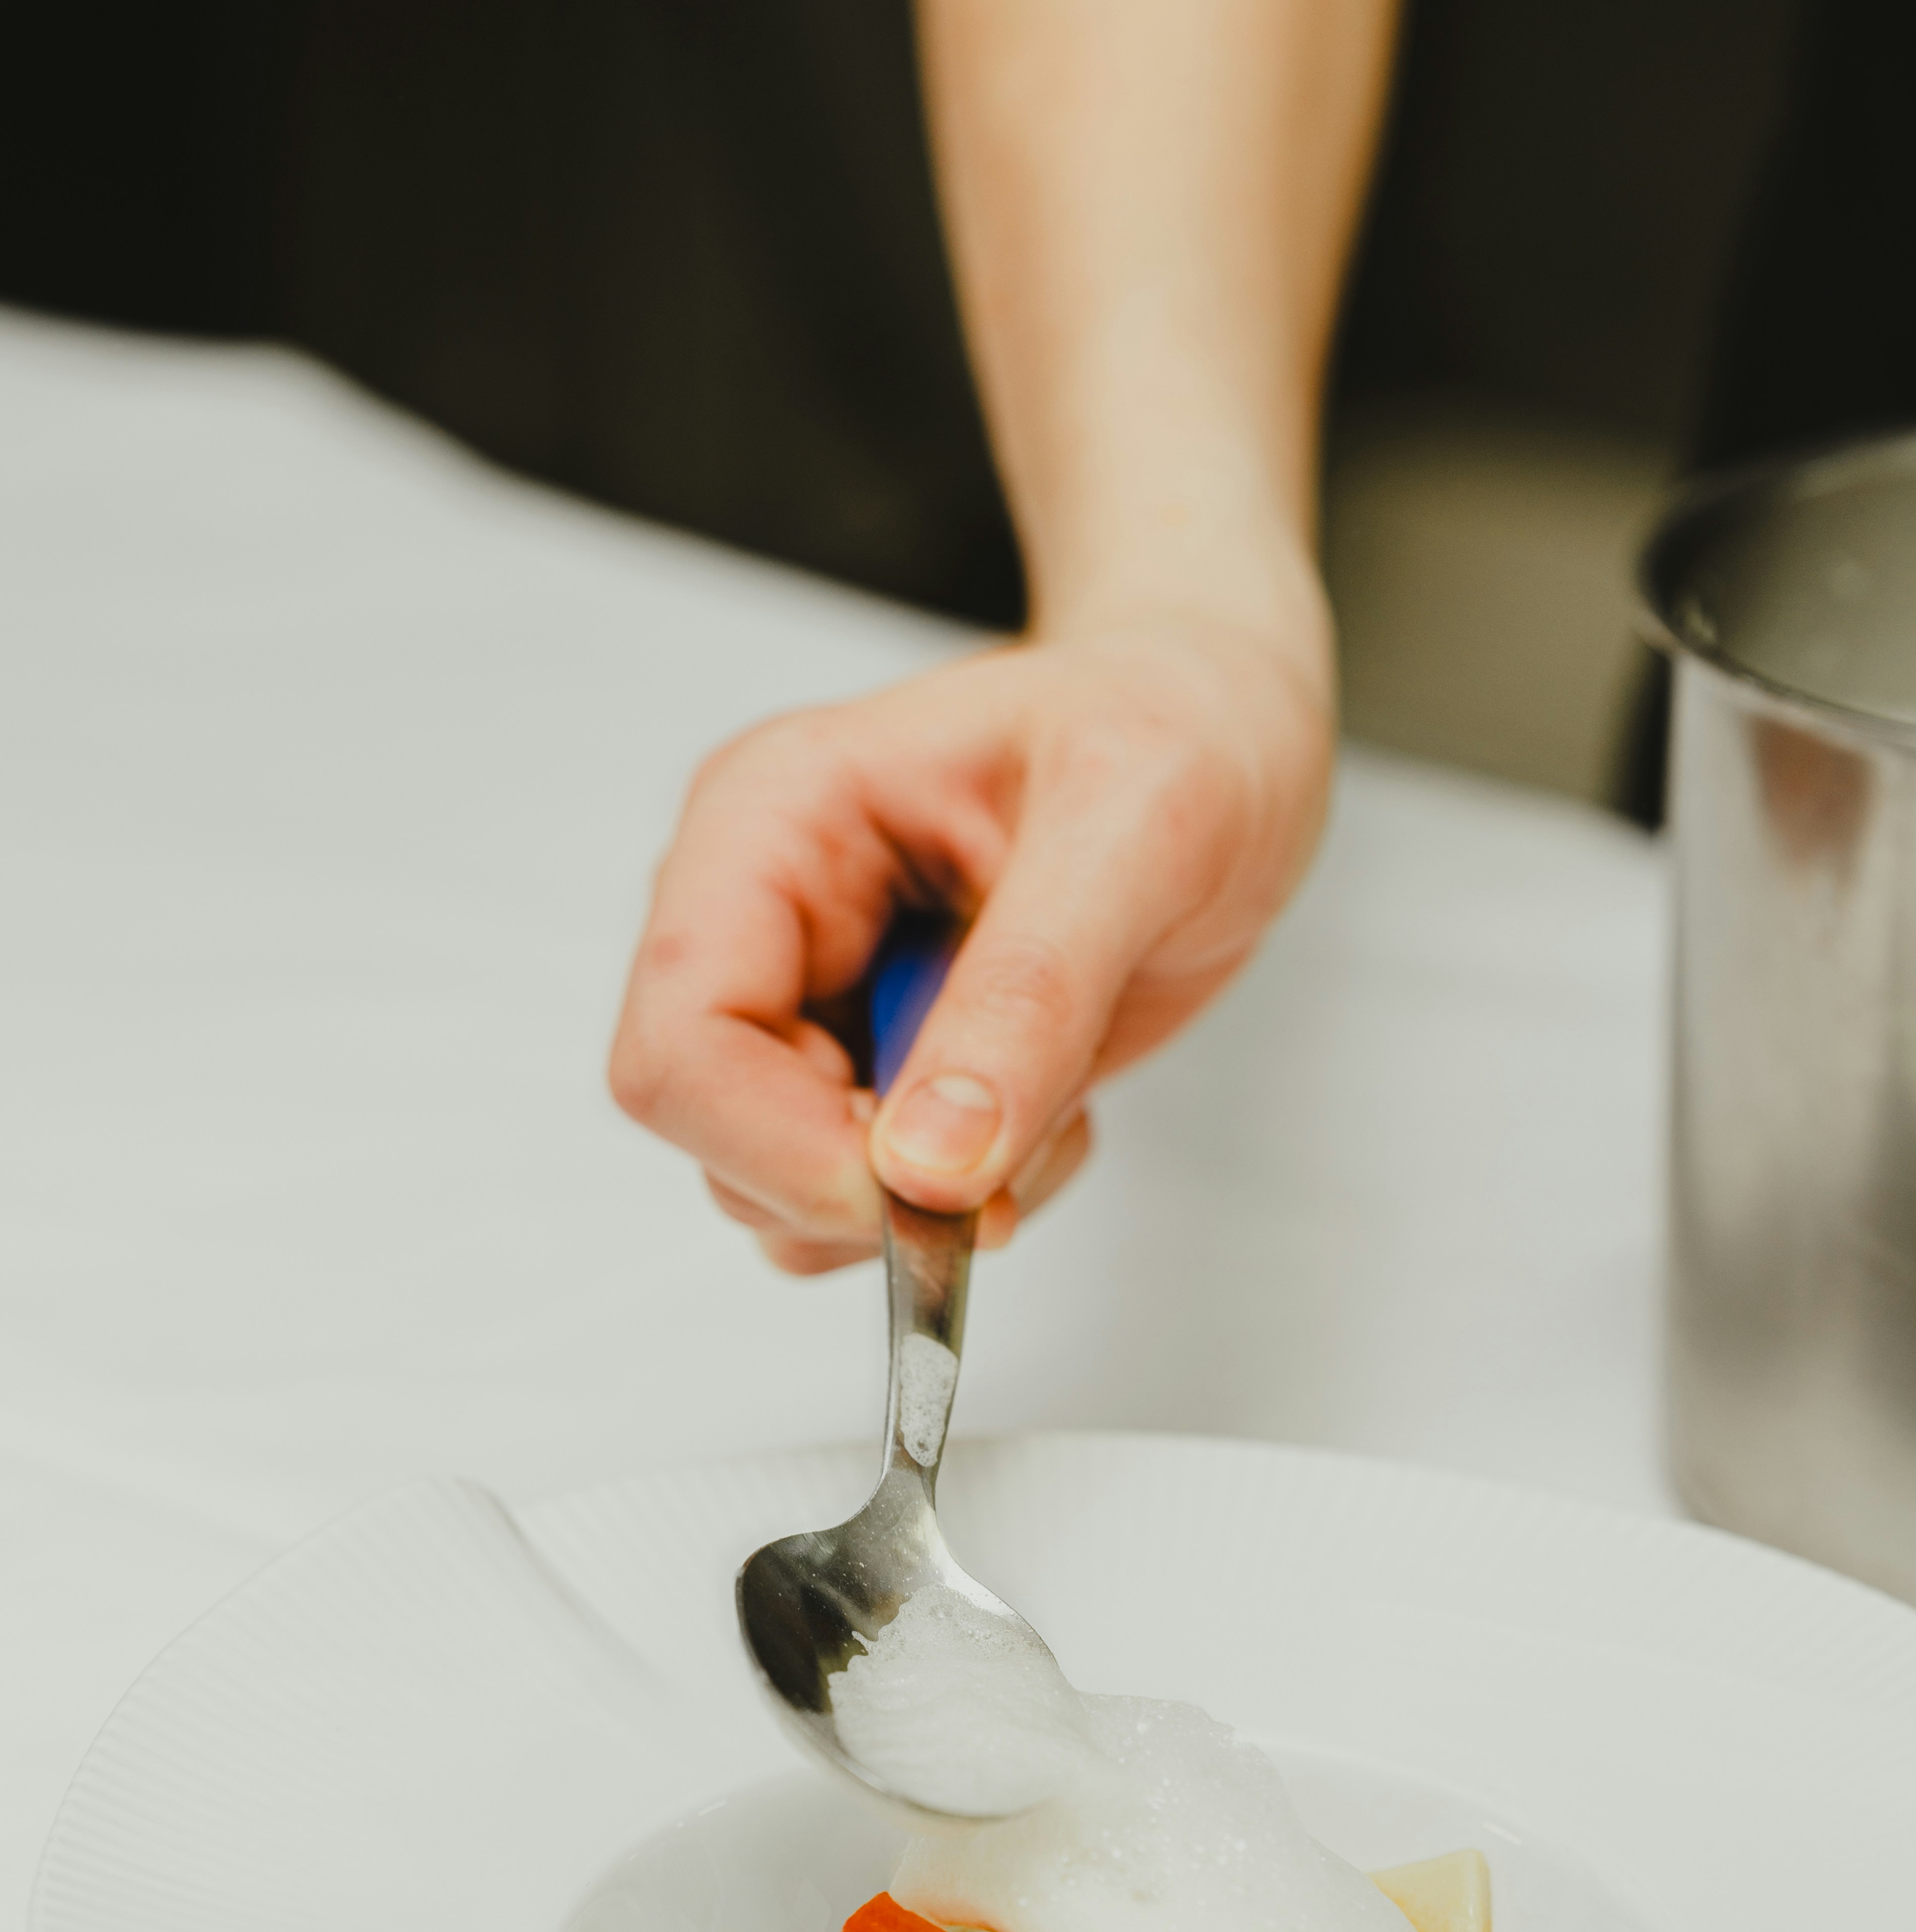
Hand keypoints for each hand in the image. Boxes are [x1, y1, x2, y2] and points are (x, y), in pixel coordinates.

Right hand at [608, 607, 1332, 1272]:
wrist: (1220, 734)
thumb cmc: (1174, 728)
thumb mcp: (1136, 834)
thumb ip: (1028, 999)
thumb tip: (927, 1165)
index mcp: (771, 820)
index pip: (680, 1047)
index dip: (787, 1153)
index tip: (933, 1184)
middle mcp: (760, 918)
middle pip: (719, 1141)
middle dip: (876, 1181)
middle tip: (1028, 1122)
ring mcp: (806, 1000)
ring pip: (789, 1198)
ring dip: (936, 1198)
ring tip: (1053, 1084)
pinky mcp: (865, 1065)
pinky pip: (869, 1204)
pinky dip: (970, 1198)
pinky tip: (1043, 1095)